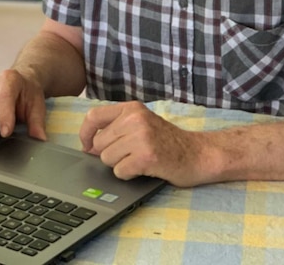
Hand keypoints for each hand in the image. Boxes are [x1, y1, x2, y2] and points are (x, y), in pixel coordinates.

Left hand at [79, 101, 204, 186]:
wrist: (197, 154)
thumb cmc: (167, 142)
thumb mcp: (141, 125)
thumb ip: (116, 128)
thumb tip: (89, 145)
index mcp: (132, 108)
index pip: (94, 116)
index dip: (85, 134)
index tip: (87, 146)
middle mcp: (135, 119)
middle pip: (99, 144)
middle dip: (110, 154)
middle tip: (130, 155)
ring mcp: (141, 137)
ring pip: (107, 159)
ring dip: (120, 165)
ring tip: (139, 160)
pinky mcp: (147, 156)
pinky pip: (120, 171)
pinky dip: (128, 175)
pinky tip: (143, 169)